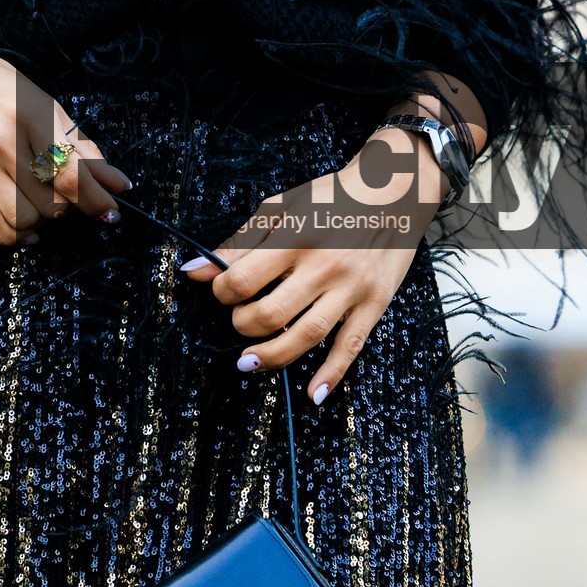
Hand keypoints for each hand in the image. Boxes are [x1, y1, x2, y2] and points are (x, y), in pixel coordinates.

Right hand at [0, 31, 128, 246]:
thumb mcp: (42, 104)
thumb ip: (79, 144)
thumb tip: (116, 182)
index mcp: (30, 117)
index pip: (72, 174)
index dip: (97, 201)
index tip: (111, 213)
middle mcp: (2, 141)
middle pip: (52, 202)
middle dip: (68, 206)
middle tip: (63, 195)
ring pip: (25, 218)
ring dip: (42, 220)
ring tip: (40, 205)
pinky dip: (15, 236)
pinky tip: (25, 230)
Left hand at [180, 129, 446, 402]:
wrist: (393, 192)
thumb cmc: (331, 198)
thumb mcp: (281, 208)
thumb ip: (239, 242)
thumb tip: (194, 271)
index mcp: (295, 236)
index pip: (244, 280)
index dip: (223, 292)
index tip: (223, 291)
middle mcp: (324, 265)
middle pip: (271, 313)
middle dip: (243, 324)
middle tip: (240, 319)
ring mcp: (352, 288)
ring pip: (307, 335)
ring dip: (272, 356)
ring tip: (249, 361)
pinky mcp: (374, 304)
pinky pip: (351, 346)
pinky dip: (331, 374)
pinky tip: (312, 394)